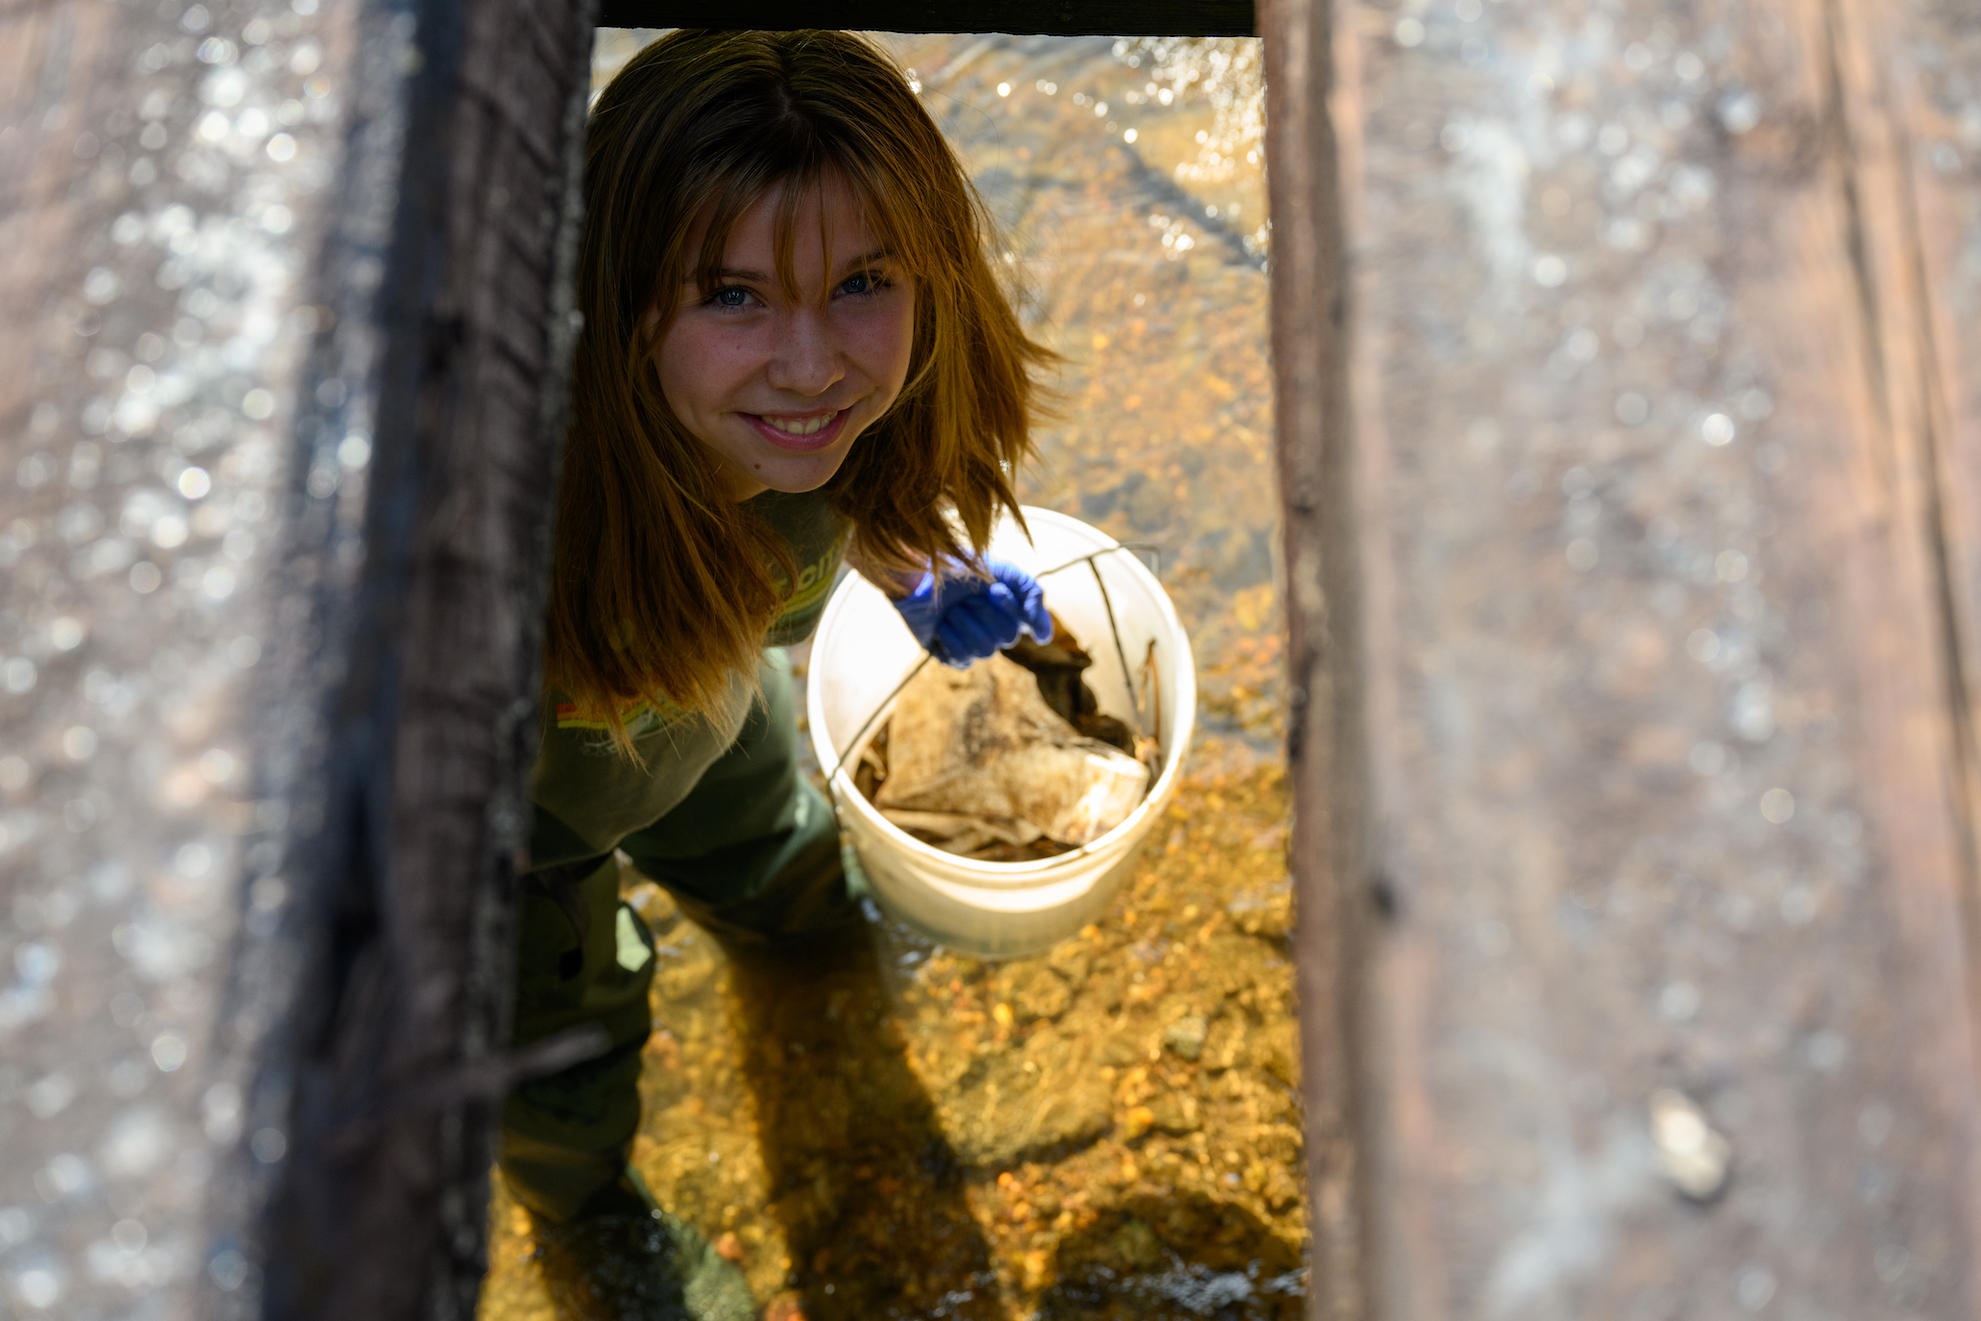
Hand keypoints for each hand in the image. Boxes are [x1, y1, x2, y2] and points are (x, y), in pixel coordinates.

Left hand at [891, 559, 1052, 667]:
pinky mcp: (950, 655)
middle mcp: (995, 630)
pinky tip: (941, 624)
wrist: (916, 573)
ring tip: (950, 609)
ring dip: (965, 623)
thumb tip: (1044, 639)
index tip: (994, 590)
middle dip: (983, 612)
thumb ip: (1031, 593)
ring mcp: (972, 644)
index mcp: (1010, 611)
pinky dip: (951, 637)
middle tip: (966, 596)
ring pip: (986, 650)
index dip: (1010, 609)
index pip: (1029, 624)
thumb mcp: (1002, 569)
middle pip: (1007, 637)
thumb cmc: (957, 567)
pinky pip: (963, 659)